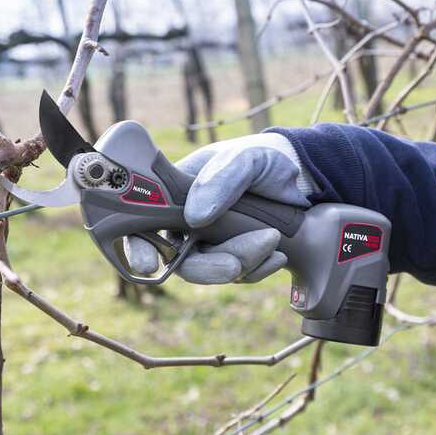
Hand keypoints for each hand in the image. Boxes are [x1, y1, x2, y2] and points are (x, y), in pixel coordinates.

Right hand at [124, 133, 315, 284]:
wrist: (297, 178)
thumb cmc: (261, 159)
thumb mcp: (245, 159)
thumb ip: (221, 179)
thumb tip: (194, 216)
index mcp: (172, 194)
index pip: (141, 224)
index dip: (138, 247)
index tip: (146, 264)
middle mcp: (185, 223)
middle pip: (179, 260)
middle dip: (206, 268)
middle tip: (234, 265)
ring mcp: (210, 243)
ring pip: (212, 270)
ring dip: (242, 263)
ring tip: (271, 240)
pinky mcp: (235, 257)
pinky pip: (239, 275)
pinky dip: (259, 269)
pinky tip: (277, 254)